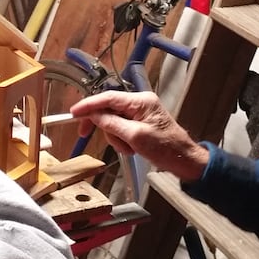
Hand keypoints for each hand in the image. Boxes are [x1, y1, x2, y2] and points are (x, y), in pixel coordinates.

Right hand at [69, 92, 208, 181]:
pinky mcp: (141, 123)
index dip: (88, 105)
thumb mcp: (135, 137)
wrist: (184, 160)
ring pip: (113, 122)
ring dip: (115, 137)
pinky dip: (121, 140)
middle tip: (85, 135)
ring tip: (128, 149)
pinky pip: (122, 128)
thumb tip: (94, 116)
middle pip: (108, 109)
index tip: (73, 113)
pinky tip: (131, 149)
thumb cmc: (166, 148)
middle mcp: (140, 103)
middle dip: (103, 126)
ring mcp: (140, 113)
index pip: (108, 98)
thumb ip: (112, 124)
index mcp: (141, 101)